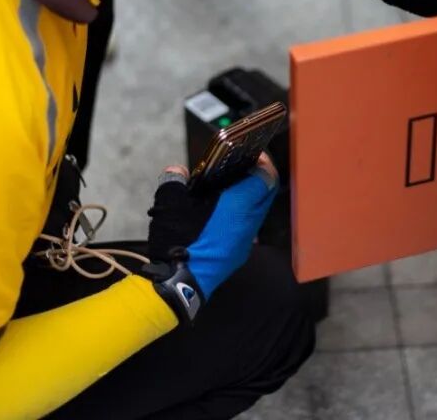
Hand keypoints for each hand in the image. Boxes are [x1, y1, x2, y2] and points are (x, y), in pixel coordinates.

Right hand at [146, 156, 278, 300]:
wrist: (179, 283)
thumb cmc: (178, 240)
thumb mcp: (170, 203)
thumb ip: (174, 180)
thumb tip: (177, 171)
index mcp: (239, 205)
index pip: (265, 177)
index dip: (262, 162)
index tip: (251, 153)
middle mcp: (249, 223)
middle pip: (266, 193)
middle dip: (259, 176)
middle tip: (242, 166)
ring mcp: (245, 241)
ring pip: (258, 211)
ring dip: (250, 196)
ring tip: (229, 187)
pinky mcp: (238, 253)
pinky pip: (248, 227)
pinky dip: (241, 214)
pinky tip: (221, 212)